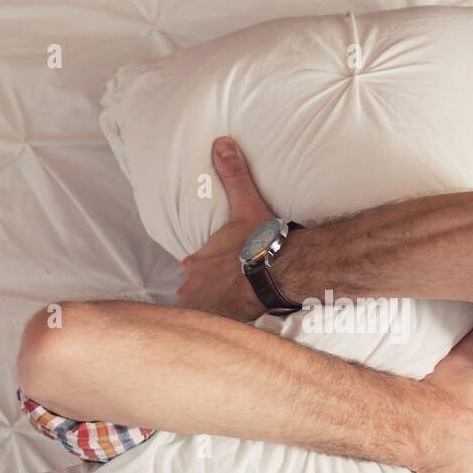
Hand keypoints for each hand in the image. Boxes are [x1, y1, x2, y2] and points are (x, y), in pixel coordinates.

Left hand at [175, 137, 278, 320]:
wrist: (280, 273)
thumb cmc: (260, 242)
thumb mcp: (245, 204)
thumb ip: (233, 175)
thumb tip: (221, 142)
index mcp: (196, 264)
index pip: (192, 268)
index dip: (204, 268)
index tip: (221, 268)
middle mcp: (195, 290)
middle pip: (194, 294)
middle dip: (207, 292)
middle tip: (229, 288)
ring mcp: (210, 311)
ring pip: (206, 312)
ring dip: (217, 310)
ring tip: (234, 308)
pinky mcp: (228, 326)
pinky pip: (224, 330)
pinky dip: (232, 326)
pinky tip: (244, 323)